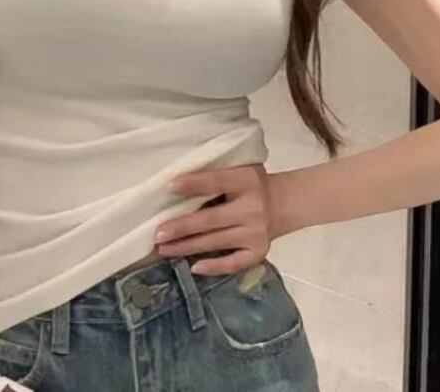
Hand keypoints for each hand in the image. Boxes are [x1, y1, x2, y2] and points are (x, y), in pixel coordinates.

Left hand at [153, 163, 276, 275]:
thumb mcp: (237, 172)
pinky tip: (194, 267)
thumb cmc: (249, 185)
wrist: (281, 204)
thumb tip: (174, 188)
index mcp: (246, 181)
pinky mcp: (259, 252)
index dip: (194, 184)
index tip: (170, 186)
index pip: (216, 181)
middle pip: (211, 219)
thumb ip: (214, 177)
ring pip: (216, 242)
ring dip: (187, 247)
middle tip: (158, 234)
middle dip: (182, 227)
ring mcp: (256, 233)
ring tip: (164, 249)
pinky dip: (214, 266)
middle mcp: (253, 208)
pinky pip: (233, 263)